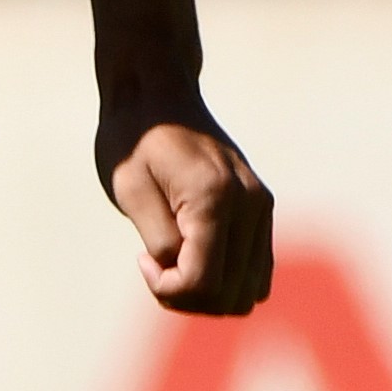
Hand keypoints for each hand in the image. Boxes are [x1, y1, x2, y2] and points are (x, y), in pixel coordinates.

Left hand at [108, 116, 272, 316]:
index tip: (142, 260)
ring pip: (251, 291)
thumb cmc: (133, 139)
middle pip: (233, 296)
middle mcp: (250, 205)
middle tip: (152, 263)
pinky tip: (192, 252)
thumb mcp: (130, 191)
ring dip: (209, 292)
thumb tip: (184, 277)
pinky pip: (257, 270)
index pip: (204, 284)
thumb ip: (161, 241)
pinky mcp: (261, 208)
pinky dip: (226, 277)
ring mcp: (261, 206)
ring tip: (172, 260)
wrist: (157, 93)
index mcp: (215, 199)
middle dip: (188, 296)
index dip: (167, 290)